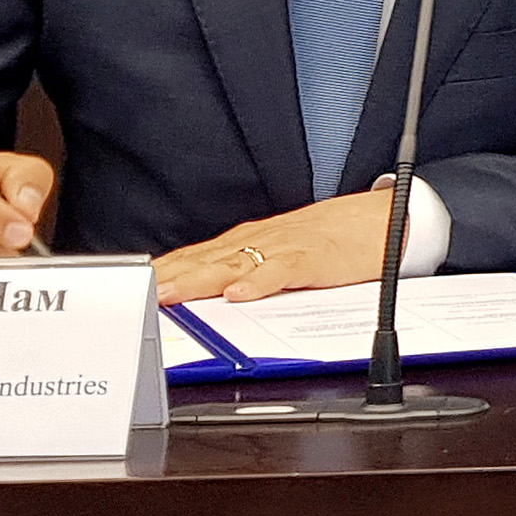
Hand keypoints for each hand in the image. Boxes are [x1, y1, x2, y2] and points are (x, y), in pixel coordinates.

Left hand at [153, 187, 394, 303]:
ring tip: (171, 295)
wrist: (386, 219)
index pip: (196, 256)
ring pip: (234, 265)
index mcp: (250, 242)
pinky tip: (238, 295)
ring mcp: (285, 249)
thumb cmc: (334, 240)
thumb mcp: (283, 254)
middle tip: (135, 295)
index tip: (130, 287)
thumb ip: (248, 270)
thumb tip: (211, 296)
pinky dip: (259, 283)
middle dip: (169, 278)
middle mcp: (260, 242)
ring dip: (199, 280)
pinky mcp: (313, 259)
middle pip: (205, 261)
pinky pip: (282, 272)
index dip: (163, 271)